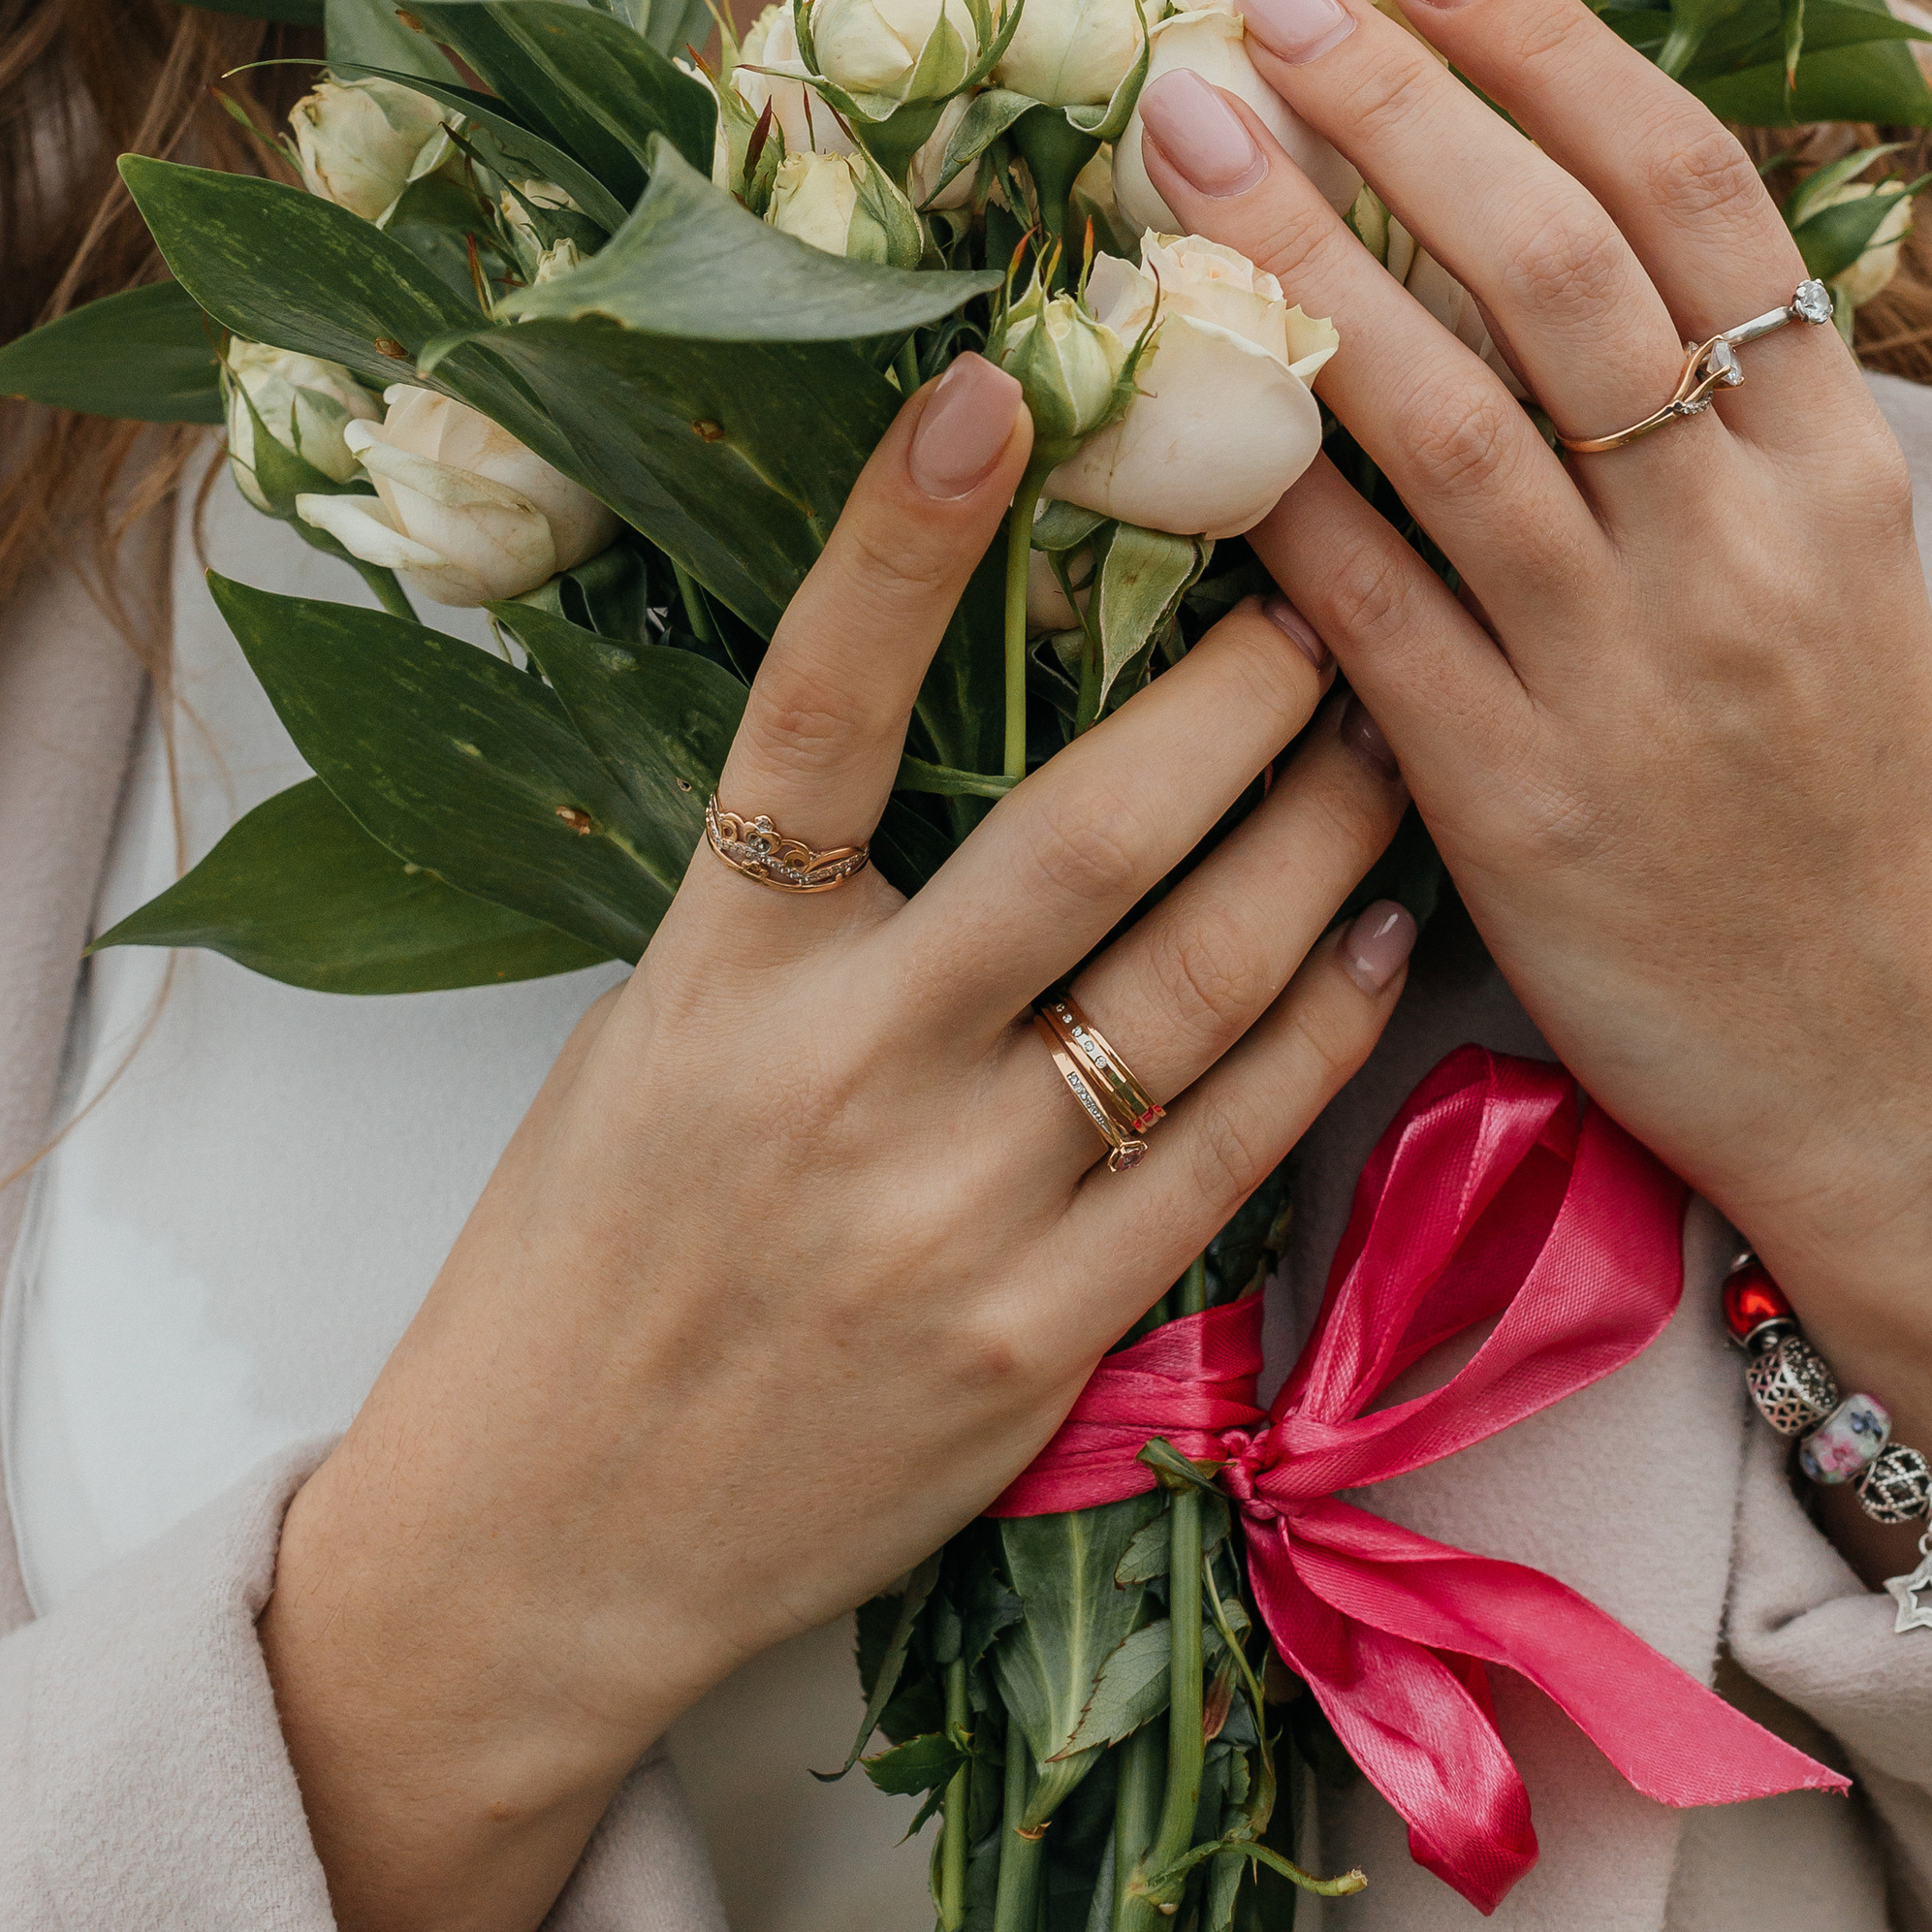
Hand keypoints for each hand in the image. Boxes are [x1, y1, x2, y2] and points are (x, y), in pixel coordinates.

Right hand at [261, 354, 1412, 1931]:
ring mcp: (952, 1218)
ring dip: (1320, 838)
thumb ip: (799, 893)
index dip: (902, 544)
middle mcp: (840, 1076)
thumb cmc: (596, 1246)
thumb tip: (959, 705)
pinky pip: (1226, 1150)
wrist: (535, 1542)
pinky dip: (1319, 1025)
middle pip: (1082, 841)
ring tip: (1396, 726)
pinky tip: (1378, 933)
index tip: (994, 389)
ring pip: (1194, 985)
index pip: (815, 713)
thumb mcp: (659, 1025)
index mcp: (719, 971)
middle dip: (1236, 696)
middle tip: (1333, 575)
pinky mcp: (1039, 1342)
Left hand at [1131, 0, 1931, 1573]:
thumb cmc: (1843, 786)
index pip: (1697, 196)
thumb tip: (1530, 193)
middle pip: (1558, 269)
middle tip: (1254, 0)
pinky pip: (1358, 608)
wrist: (1906, 1067)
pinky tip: (1159, 392)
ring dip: (1295, 257)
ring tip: (1178, 138)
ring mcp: (1628, 673)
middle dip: (1397, 111)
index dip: (1549, 48)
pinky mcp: (1515, 805)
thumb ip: (1717, 404)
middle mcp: (1741, 544)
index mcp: (1833, 463)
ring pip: (1442, 415)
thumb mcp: (1838, 568)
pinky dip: (1261, 489)